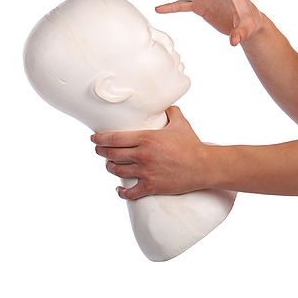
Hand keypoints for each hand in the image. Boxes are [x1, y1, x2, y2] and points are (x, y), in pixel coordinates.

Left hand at [92, 106, 209, 199]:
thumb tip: (166, 105)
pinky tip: (118, 189)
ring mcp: (146, 172)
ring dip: (110, 167)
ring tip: (109, 165)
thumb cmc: (192, 144)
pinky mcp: (151, 186)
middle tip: (99, 150)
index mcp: (146, 138)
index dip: (100, 139)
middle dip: (101, 152)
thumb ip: (171, 112)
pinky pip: (130, 192)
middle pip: (112, 154)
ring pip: (118, 171)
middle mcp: (143, 155)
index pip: (114, 139)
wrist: (203, 166)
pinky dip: (121, 192)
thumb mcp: (181, 123)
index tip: (94, 138)